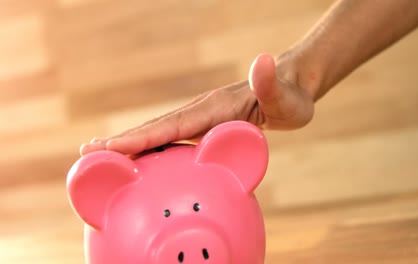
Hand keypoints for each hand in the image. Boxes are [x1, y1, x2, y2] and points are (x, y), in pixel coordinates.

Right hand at [79, 53, 315, 155]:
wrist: (291, 89)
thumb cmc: (291, 98)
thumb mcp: (287, 95)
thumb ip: (271, 82)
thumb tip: (264, 60)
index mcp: (214, 108)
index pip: (171, 125)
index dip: (141, 138)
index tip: (110, 148)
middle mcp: (202, 110)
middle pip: (156, 127)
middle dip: (123, 141)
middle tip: (86, 152)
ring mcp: (202, 117)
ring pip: (160, 132)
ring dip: (131, 144)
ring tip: (102, 154)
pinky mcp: (206, 125)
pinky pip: (174, 138)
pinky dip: (153, 148)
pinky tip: (142, 159)